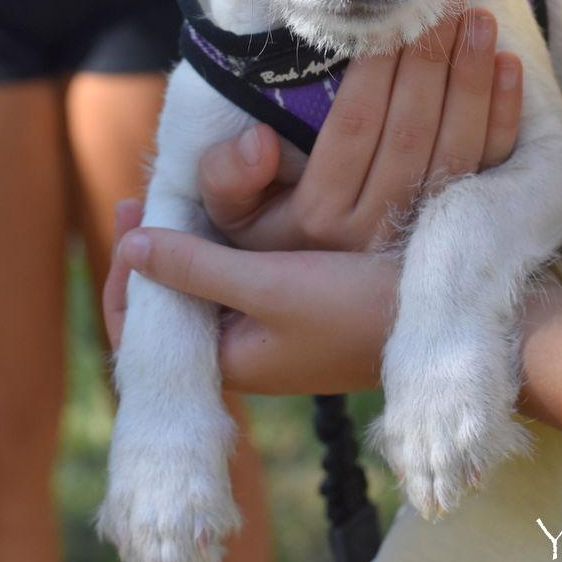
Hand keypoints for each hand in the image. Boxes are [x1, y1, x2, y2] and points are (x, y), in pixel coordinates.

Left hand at [106, 200, 392, 392]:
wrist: (438, 318)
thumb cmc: (354, 311)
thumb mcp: (269, 286)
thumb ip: (196, 267)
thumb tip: (131, 243)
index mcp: (224, 363)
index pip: (143, 337)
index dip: (123, 282)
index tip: (128, 222)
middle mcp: (237, 348)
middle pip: (168, 305)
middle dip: (147, 254)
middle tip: (138, 201)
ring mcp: (262, 325)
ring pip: (199, 285)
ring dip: (179, 243)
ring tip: (166, 198)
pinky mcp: (287, 302)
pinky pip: (231, 274)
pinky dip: (213, 242)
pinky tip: (213, 210)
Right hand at [199, 7, 522, 250]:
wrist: (317, 314)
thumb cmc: (268, 248)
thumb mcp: (230, 220)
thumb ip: (228, 179)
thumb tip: (258, 139)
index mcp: (320, 219)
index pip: (353, 127)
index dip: (375, 70)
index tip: (387, 17)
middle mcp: (377, 227)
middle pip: (411, 130)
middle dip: (428, 59)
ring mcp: (423, 232)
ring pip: (457, 148)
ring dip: (470, 79)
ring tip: (475, 18)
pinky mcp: (457, 232)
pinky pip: (488, 172)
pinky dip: (504, 119)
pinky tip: (507, 69)